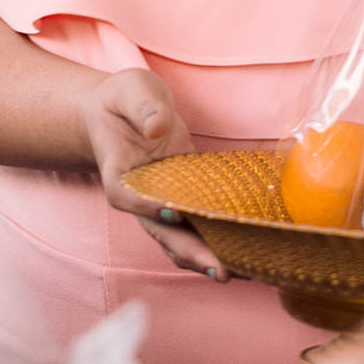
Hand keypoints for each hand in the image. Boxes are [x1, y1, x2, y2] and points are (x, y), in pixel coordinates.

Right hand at [80, 69, 227, 278]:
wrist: (124, 108)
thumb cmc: (124, 99)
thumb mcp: (131, 90)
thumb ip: (144, 107)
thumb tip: (157, 126)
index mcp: (119, 170)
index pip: (126, 196)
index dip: (148, 207)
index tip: (173, 212)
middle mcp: (139, 194)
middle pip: (159, 230)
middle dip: (189, 251)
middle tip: (219, 270)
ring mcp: (161, 199)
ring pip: (178, 236)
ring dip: (204, 256)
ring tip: (238, 272)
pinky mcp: (183, 196)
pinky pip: (196, 223)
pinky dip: (217, 239)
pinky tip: (244, 253)